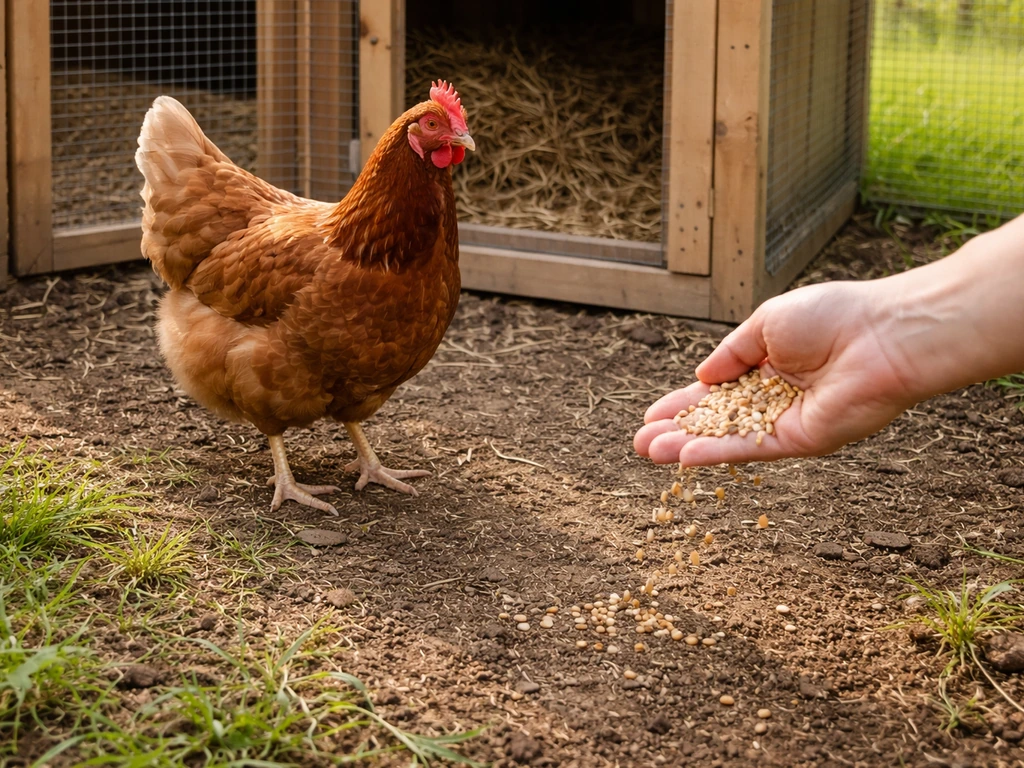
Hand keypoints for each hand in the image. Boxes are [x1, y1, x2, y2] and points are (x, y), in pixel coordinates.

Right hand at [634, 281, 920, 466]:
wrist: (883, 335)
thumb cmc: (833, 316)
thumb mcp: (766, 323)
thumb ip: (731, 353)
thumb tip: (701, 377)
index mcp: (768, 365)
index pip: (716, 390)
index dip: (683, 402)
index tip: (651, 415)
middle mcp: (775, 397)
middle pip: (716, 420)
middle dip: (677, 430)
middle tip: (640, 443)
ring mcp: (787, 421)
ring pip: (728, 438)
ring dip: (687, 447)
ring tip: (648, 453)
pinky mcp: (802, 440)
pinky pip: (752, 449)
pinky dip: (717, 453)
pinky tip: (685, 457)